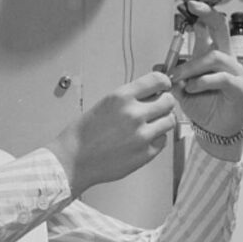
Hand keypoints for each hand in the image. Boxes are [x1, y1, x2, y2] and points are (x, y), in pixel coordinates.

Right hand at [46, 72, 176, 196]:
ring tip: (151, 125)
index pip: (157, 80)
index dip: (163, 83)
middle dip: (165, 103)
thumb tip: (150, 95)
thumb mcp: (104, 104)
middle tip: (158, 107)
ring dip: (162, 121)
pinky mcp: (146, 154)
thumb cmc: (82, 135)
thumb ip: (128, 99)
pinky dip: (157, 139)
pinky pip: (163, 141)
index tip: (163, 86)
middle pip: (168, 101)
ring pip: (169, 121)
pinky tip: (144, 140)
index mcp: (121, 97)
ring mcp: (142, 135)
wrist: (73, 161)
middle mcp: (134, 114)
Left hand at [167, 0, 242, 161]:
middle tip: (191, 3)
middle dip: (205, 12)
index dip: (197, 9)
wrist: (216, 130)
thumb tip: (157, 66)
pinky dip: (203, 81)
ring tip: (177, 80)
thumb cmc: (202, 106)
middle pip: (220, 26)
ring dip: (191, 66)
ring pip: (214, 56)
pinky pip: (222, 77)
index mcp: (211, 53)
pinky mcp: (239, 87)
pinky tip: (191, 88)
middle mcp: (225, 57)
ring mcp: (234, 71)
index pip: (206, 25)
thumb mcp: (181, 89)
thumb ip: (172, 76)